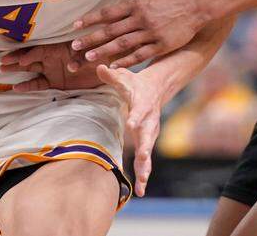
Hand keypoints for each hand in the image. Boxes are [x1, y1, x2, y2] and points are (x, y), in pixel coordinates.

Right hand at [0, 42, 104, 91]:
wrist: (108, 67)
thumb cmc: (101, 54)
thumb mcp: (94, 54)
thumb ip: (82, 59)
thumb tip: (72, 66)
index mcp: (60, 48)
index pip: (41, 50)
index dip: (31, 54)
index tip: (22, 61)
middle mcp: (53, 58)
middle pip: (31, 57)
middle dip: (16, 58)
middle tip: (2, 62)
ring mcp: (52, 70)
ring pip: (30, 68)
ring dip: (17, 69)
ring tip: (2, 70)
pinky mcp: (55, 82)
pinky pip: (39, 84)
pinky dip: (28, 86)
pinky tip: (15, 88)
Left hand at [71, 0, 205, 68]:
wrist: (195, 5)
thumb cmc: (169, 1)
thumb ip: (130, 7)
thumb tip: (111, 12)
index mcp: (136, 5)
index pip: (108, 13)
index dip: (90, 19)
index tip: (75, 26)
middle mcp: (140, 18)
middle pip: (111, 29)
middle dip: (91, 38)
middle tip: (74, 46)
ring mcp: (151, 32)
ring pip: (123, 43)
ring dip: (104, 50)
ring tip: (88, 57)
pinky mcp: (161, 44)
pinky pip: (140, 54)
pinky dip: (126, 61)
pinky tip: (114, 66)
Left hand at [97, 65, 162, 196]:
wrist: (157, 89)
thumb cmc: (137, 84)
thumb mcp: (125, 77)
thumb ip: (111, 75)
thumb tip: (99, 66)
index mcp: (142, 107)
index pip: (138, 112)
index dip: (135, 118)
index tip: (131, 123)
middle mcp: (148, 123)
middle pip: (147, 138)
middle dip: (145, 150)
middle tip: (143, 161)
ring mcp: (150, 134)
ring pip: (148, 154)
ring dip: (145, 170)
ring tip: (142, 187)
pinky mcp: (148, 143)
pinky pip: (146, 161)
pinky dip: (144, 175)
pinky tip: (140, 190)